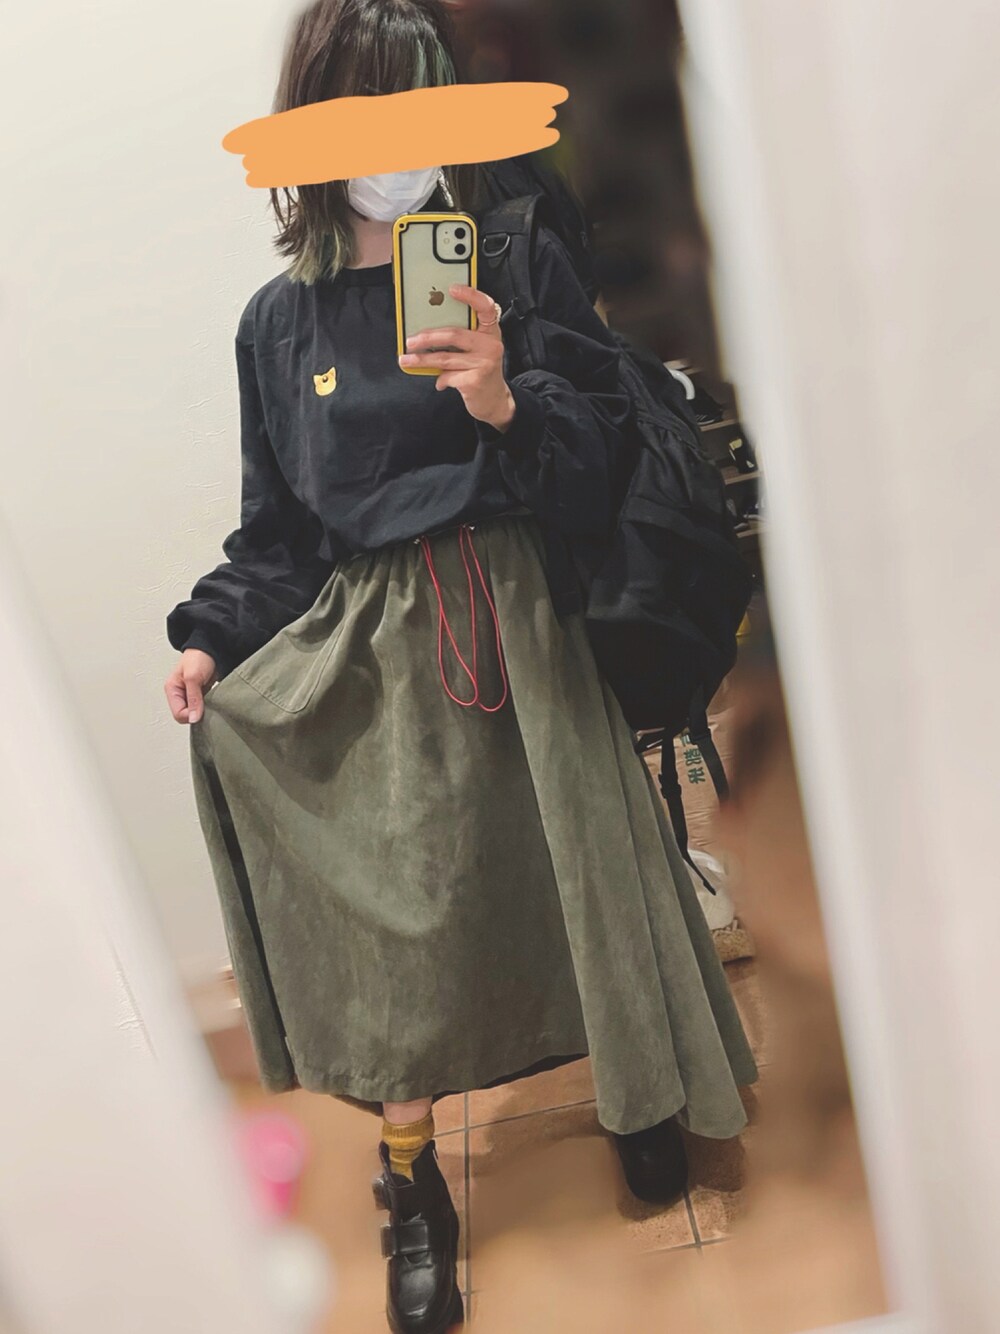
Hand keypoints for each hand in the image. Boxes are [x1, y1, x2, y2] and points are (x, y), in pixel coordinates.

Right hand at [164, 649, 216, 724]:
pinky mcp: (201, 694)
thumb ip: (193, 699)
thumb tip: (193, 718)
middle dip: (197, 713)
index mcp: (172, 690)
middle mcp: (180, 694)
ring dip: (204, 710)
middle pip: (186, 716)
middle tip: (207, 705)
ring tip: (211, 701)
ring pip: (195, 712)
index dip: (190, 715)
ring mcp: (191, 695)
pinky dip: (209, 706)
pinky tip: (213, 701)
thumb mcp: (193, 677)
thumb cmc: (199, 657)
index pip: (178, 714)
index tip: (201, 709)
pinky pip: (203, 707)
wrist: (212, 648)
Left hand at [399, 285, 515, 431]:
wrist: (495, 400)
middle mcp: (491, 345)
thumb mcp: (478, 350)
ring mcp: (484, 363)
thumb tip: (428, 332)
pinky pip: (447, 376)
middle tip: (410, 340)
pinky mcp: (475, 381)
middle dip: (427, 337)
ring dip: (422, 359)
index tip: (452, 289)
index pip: (485, 307)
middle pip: (454, 334)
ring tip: (407, 359)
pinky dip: (440, 379)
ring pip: (445, 357)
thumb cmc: (481, 371)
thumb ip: (463, 338)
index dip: (470, 295)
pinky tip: (439, 382)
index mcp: (491, 332)